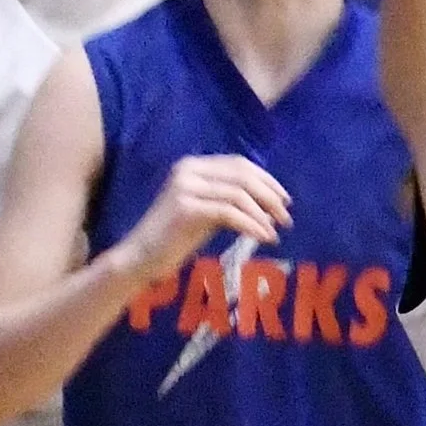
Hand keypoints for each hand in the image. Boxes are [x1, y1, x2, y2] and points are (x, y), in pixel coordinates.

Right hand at [118, 155, 289, 286]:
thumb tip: (271, 202)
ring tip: (276, 231)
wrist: (138, 260)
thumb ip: (231, 199)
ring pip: (239, 194)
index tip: (285, 199)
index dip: (266, 179)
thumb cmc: (173, 238)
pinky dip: (251, 225)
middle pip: (243, 176)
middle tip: (286, 217)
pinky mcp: (186, 209)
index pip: (240, 164)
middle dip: (270, 196)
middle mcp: (188, 170)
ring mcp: (185, 187)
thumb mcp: (206, 211)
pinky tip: (263, 238)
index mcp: (193, 165)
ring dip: (264, 213)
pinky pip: (230, 213)